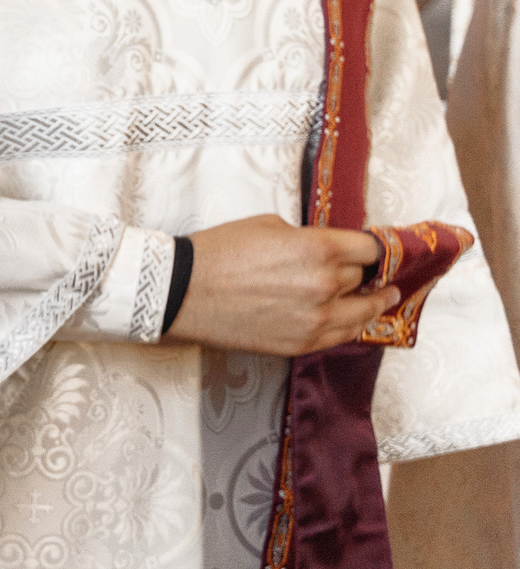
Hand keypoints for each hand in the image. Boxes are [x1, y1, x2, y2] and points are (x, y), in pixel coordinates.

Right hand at [166, 214, 391, 355]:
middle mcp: (326, 285)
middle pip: (365, 277)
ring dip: (374, 301)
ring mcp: (317, 318)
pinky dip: (353, 324)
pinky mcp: (302, 342)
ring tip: (385, 297)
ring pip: (364, 310)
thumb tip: (330, 250)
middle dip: (364, 271)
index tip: (380, 250)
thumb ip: (307, 238)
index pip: (370, 248)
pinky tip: (359, 318)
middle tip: (370, 270)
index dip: (377, 247)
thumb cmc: (218, 253)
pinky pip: (344, 335)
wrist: (183, 291)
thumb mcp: (268, 226)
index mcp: (318, 248)